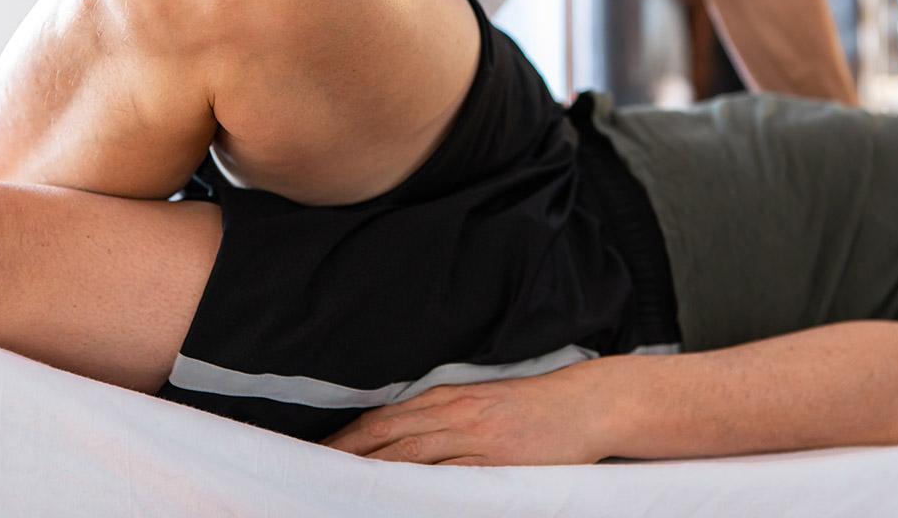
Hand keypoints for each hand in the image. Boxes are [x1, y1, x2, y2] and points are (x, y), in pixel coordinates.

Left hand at [321, 358, 621, 465]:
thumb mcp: (481, 403)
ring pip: (410, 454)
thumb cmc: (533, 409)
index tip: (319, 456)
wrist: (584, 404)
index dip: (347, 439)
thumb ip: (443, 420)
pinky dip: (421, 487)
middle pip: (386, 435)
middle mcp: (453, 413)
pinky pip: (451, 476)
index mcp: (446, 398)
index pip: (383, 419)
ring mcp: (473, 436)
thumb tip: (402, 442)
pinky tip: (400, 500)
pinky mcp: (495, 459)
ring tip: (341, 491)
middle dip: (346, 457)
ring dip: (373, 473)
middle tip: (312, 475)